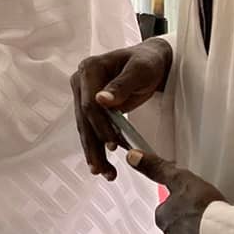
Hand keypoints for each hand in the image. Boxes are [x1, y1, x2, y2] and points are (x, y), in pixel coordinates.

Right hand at [71, 37, 172, 181]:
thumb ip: (122, 85)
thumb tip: (101, 99)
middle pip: (84, 119)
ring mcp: (84, 94)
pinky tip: (101, 164)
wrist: (152, 61)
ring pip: (85, 128)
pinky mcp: (90, 107)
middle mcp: (81, 81)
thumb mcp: (140, 71)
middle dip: (94, 146)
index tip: (113, 144)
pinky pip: (91, 129)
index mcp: (89, 69)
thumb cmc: (148, 62)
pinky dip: (97, 146)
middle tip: (104, 169)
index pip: (90, 104)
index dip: (100, 126)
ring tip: (104, 173)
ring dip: (94, 152)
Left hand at [124, 149, 227, 233]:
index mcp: (163, 217)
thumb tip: (132, 157)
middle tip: (203, 215)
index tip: (191, 202)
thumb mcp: (179, 179)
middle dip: (186, 222)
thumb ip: (157, 169)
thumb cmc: (202, 208)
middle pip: (175, 227)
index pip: (166, 210)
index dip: (179, 204)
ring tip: (213, 229)